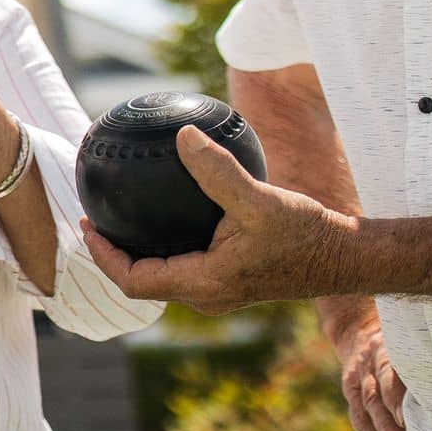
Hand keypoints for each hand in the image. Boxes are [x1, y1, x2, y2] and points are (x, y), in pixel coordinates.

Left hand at [80, 126, 358, 314]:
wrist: (346, 258)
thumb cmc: (307, 233)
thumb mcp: (260, 198)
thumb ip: (217, 170)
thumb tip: (182, 135)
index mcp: (204, 284)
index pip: (134, 281)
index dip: (103, 256)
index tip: (85, 224)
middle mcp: (206, 295)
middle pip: (141, 282)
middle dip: (113, 254)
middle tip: (95, 217)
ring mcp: (219, 291)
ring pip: (162, 276)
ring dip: (137, 252)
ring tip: (121, 216)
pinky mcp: (232, 280)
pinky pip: (184, 266)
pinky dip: (164, 246)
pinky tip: (167, 211)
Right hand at [331, 307, 407, 430]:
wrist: (359, 331)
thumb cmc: (403, 343)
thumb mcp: (413, 340)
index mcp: (387, 347)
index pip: (388, 371)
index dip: (395, 395)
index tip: (408, 418)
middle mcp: (369, 363)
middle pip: (374, 397)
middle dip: (388, 426)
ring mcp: (358, 378)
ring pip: (366, 410)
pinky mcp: (350, 391)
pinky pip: (359, 419)